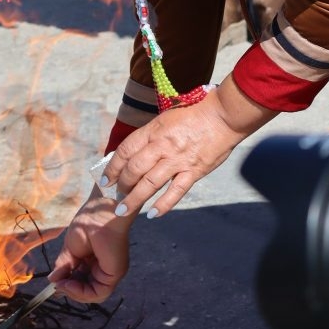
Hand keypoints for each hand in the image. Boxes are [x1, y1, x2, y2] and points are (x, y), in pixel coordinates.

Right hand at [49, 191, 130, 302]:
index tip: (57, 283)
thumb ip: (64, 266)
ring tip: (62, 285)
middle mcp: (105, 269)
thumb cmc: (88, 223)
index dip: (71, 286)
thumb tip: (53, 280)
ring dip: (76, 293)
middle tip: (58, 286)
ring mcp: (112, 272)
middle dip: (71, 291)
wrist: (98, 213)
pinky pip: (99, 292)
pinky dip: (82, 292)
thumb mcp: (70, 248)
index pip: (85, 282)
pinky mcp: (115, 273)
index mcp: (96, 261)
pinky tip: (69, 284)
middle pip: (89, 291)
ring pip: (95, 295)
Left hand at [97, 78, 275, 218]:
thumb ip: (151, 136)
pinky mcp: (194, 171)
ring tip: (122, 210)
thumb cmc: (194, 114)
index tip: (105, 179)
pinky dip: (163, 205)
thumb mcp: (165, 119)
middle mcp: (162, 146)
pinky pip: (176, 192)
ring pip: (150, 183)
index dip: (112, 167)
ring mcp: (178, 160)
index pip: (125, 150)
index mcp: (153, 130)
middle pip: (134, 169)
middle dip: (121, 184)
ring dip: (134, 199)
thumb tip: (134, 153)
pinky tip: (152, 214)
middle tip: (116, 195)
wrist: (223, 117)